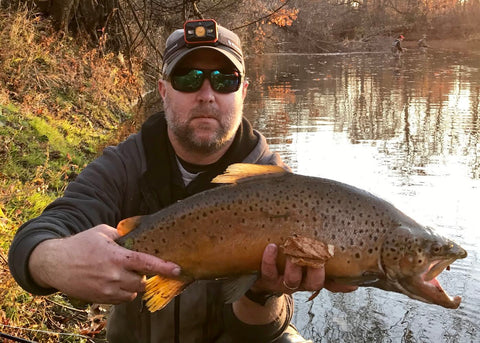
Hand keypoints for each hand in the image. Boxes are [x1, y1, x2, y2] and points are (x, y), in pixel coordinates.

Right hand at [28, 224, 180, 303]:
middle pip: (143, 282)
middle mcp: (114, 275)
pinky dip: (124, 292)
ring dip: (134, 285)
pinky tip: (114, 281)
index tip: (178, 269)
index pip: (146, 263)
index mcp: (117, 256)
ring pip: (134, 293)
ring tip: (123, 274)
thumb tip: (137, 233)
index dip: (164, 267)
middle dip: (144, 275)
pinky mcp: (101, 299)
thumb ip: (121, 234)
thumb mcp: (101, 232)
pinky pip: (123, 299)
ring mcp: (108, 290)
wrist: (55, 263)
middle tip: (136, 267)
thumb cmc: (80, 244)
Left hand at [251, 243, 357, 294]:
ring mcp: (284, 283)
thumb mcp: (309, 267)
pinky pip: (268, 272)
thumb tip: (354, 281)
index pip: (331, 281)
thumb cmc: (291, 266)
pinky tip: (272, 247)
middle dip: (317, 269)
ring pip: (293, 280)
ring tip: (292, 247)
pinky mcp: (267, 279)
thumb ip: (328, 270)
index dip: (339, 280)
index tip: (342, 266)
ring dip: (294, 264)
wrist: (263, 277)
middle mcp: (301, 284)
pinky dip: (269, 260)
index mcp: (314, 279)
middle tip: (317, 252)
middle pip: (314, 283)